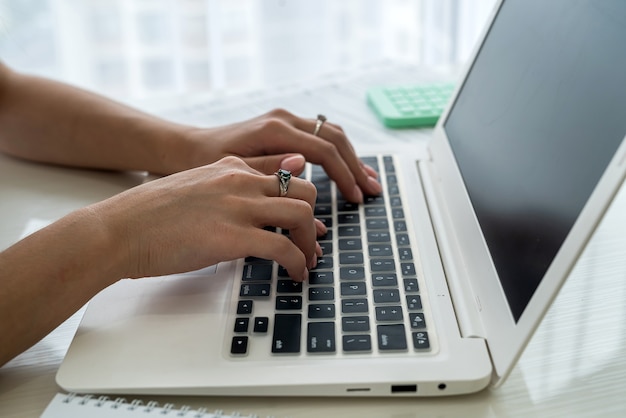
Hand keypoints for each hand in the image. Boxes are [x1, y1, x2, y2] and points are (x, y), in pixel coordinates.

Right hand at [93, 157, 319, 281]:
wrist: (118, 229)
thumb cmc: (148, 216)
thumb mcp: (193, 189)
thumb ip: (223, 192)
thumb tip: (246, 212)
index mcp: (230, 166)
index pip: (282, 175)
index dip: (299, 202)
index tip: (304, 223)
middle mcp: (240, 180)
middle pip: (303, 189)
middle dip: (312, 219)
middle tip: (307, 243)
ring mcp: (238, 206)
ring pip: (301, 214)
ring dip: (309, 242)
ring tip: (304, 262)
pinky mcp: (233, 236)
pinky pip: (284, 249)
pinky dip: (297, 264)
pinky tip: (294, 275)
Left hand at [179, 109, 381, 202]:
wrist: (187, 147)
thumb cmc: (204, 163)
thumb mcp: (232, 170)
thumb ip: (268, 169)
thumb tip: (304, 167)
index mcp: (273, 130)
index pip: (323, 151)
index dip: (344, 175)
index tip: (355, 198)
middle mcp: (283, 119)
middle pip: (334, 139)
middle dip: (356, 166)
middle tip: (372, 191)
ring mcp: (285, 120)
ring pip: (331, 135)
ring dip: (352, 158)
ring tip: (369, 182)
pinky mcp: (284, 127)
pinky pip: (320, 137)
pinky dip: (338, 154)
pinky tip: (349, 170)